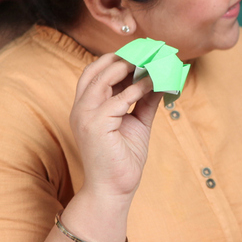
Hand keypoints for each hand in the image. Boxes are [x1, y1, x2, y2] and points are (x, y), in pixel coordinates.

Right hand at [70, 53, 162, 200]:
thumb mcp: (137, 123)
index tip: (143, 54)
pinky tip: (154, 83)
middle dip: (123, 57)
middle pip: (96, 69)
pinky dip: (139, 88)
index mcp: (86, 107)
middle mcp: (81, 108)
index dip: (118, 60)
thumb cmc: (123, 160)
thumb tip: (160, 80)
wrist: (114, 189)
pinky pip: (119, 98)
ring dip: (131, 67)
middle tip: (149, 52)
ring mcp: (85, 115)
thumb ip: (145, 101)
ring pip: (105, 78)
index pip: (96, 72)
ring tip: (153, 62)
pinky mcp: (95, 124)